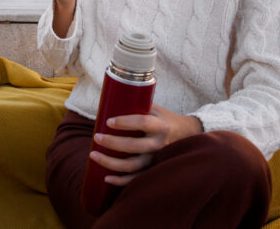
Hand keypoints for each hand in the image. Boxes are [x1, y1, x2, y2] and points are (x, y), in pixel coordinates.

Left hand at [88, 104, 202, 185]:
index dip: (124, 122)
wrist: (186, 134)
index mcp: (160, 125)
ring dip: (111, 163)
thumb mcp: (153, 108)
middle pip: (134, 146)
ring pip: (133, 165)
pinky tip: (106, 177)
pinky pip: (136, 179)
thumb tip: (107, 100)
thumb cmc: (163, 118)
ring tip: (93, 155)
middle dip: (112, 143)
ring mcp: (156, 159)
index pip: (142, 123)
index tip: (108, 121)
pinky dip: (120, 180)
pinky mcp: (153, 169)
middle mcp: (159, 143)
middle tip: (96, 137)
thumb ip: (135, 105)